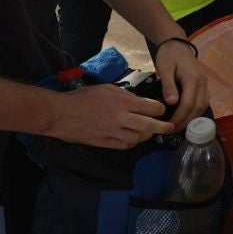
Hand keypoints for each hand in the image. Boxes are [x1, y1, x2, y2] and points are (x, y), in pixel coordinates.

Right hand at [43, 84, 172, 148]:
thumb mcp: (107, 88)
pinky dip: (133, 142)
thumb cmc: (83, 98)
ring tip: (151, 132)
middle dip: (164, 127)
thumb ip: (125, 95)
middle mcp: (121, 118)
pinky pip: (125, 145)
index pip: (151, 108)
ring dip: (147, 135)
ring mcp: (113, 132)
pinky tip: (134, 139)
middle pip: (150, 126)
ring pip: (139, 138)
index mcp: (122, 102)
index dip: (160, 109)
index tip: (162, 110)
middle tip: (171, 127)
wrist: (61, 114)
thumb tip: (137, 101)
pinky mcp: (105, 143)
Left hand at [153, 40, 210, 129]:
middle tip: (173, 130)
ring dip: (192, 118)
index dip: (179, 117)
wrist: (177, 44)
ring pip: (203, 106)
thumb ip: (168, 85)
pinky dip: (196, 112)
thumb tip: (172, 103)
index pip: (188, 103)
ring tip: (179, 126)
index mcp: (192, 78)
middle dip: (186, 121)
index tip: (169, 126)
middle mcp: (202, 82)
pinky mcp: (203, 85)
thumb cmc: (169, 55)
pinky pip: (203, 102)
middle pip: (198, 108)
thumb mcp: (164, 68)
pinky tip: (187, 116)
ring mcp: (205, 84)